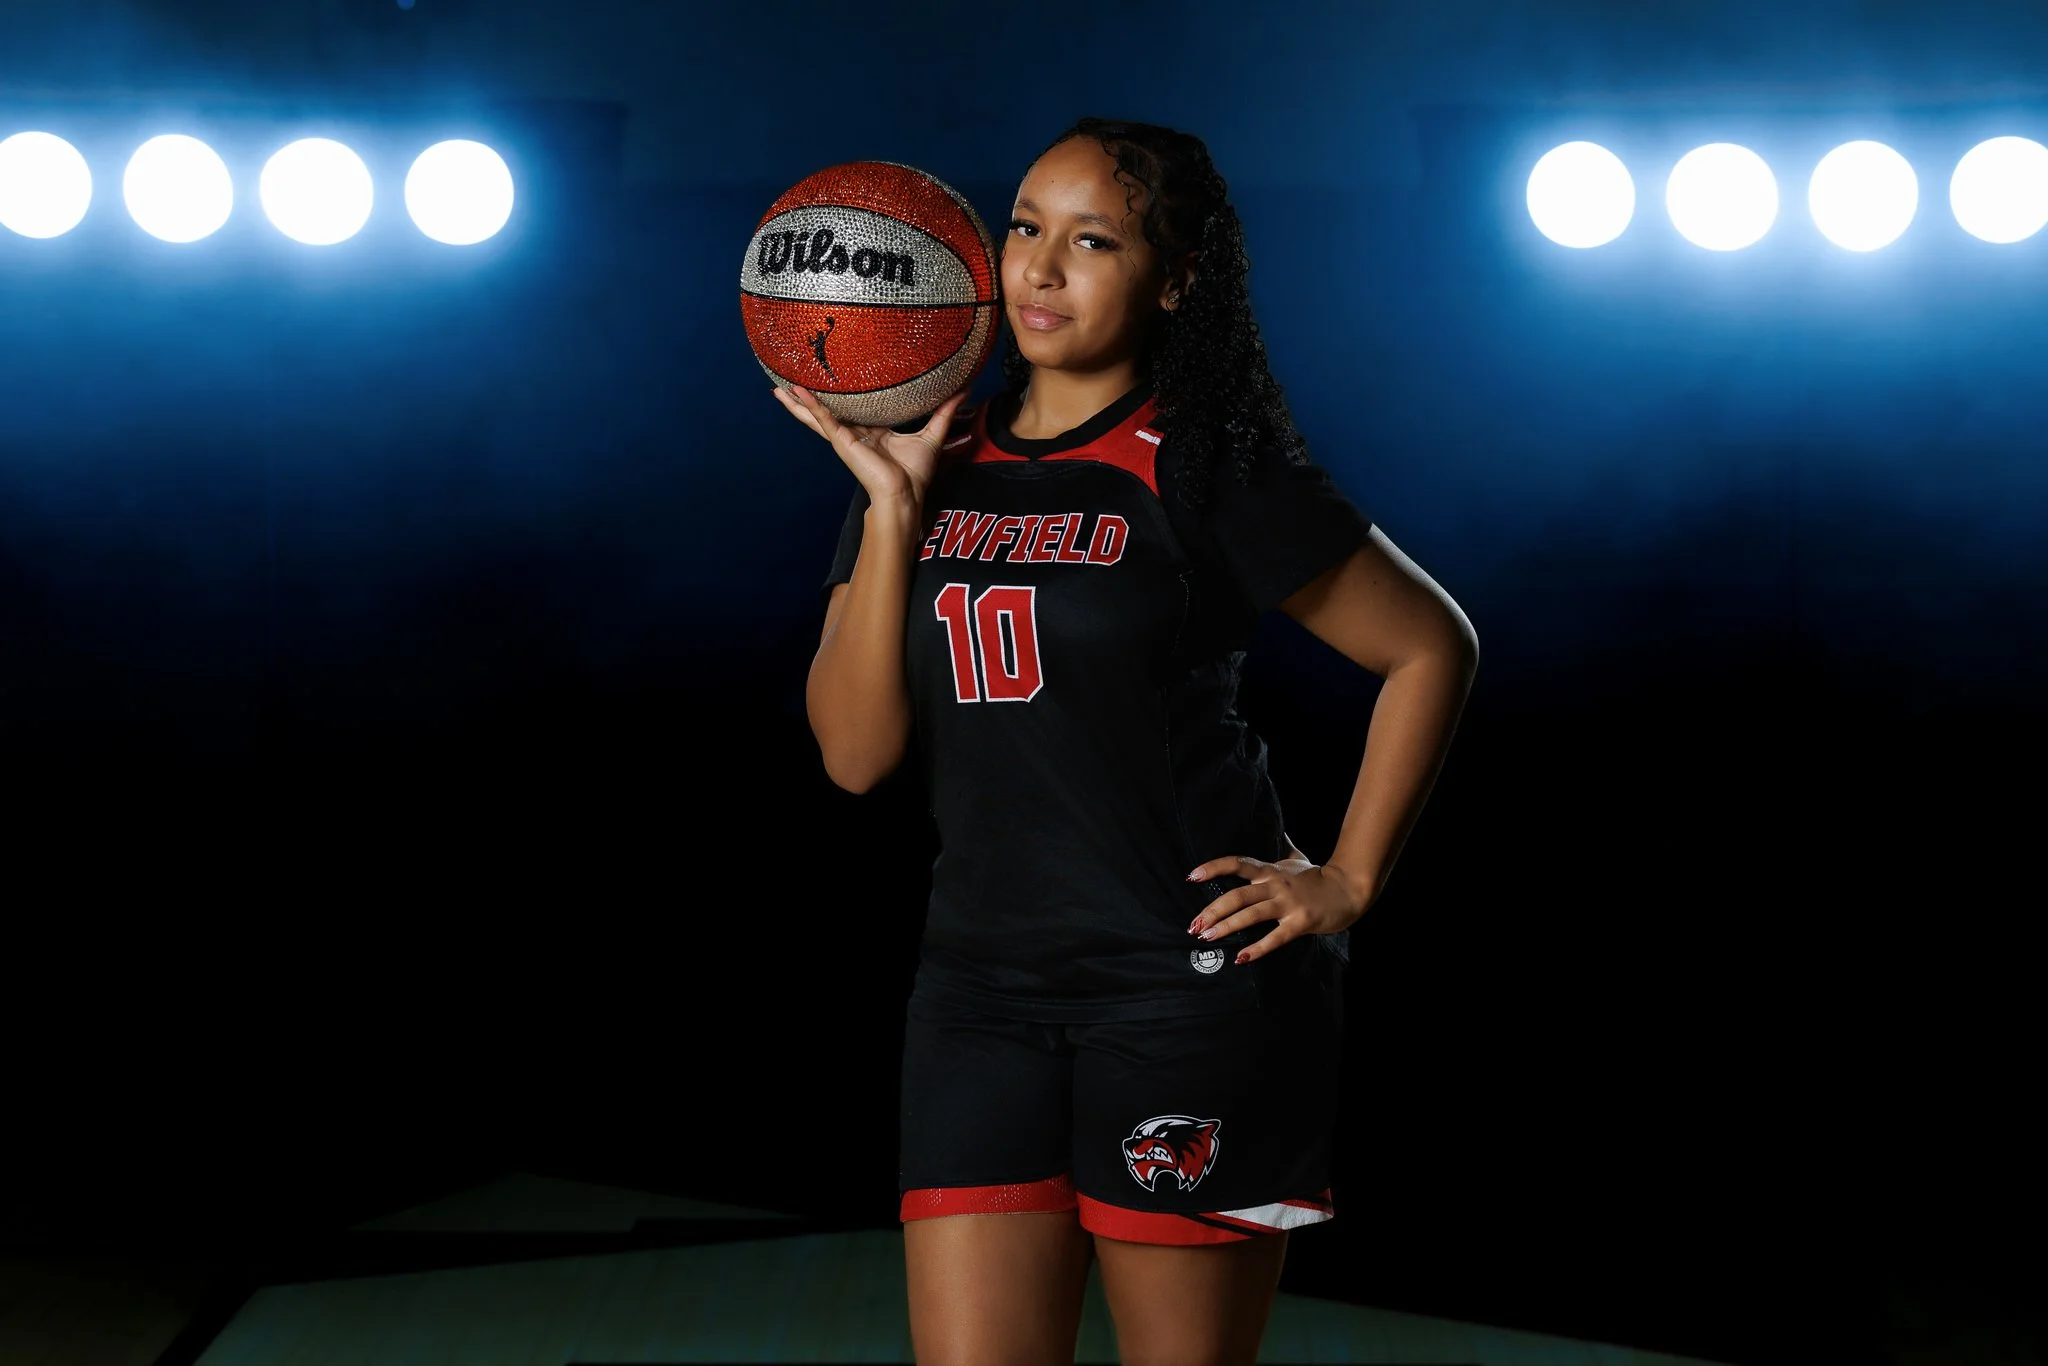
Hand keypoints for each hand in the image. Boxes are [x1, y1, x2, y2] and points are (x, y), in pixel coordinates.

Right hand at [772, 383, 966, 508]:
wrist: (905, 495)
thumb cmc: (916, 474)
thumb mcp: (932, 434)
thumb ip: (944, 412)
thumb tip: (964, 390)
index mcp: (870, 432)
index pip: (850, 411)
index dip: (838, 399)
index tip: (828, 383)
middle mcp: (854, 434)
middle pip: (826, 412)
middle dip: (808, 400)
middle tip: (789, 383)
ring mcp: (844, 438)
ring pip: (817, 416)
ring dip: (798, 402)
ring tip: (778, 388)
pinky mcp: (842, 441)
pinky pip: (823, 418)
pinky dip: (810, 405)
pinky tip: (795, 392)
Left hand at [1184, 854, 1376, 965]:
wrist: (1350, 888)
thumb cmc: (1320, 876)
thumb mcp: (1298, 859)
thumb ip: (1284, 847)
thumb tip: (1278, 829)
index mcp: (1270, 871)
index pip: (1237, 864)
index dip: (1213, 868)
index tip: (1192, 877)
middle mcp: (1275, 885)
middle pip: (1237, 895)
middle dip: (1211, 911)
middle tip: (1194, 925)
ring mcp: (1287, 904)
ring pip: (1250, 915)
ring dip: (1226, 927)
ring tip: (1206, 938)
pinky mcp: (1300, 922)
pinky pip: (1275, 937)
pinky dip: (1256, 949)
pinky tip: (1240, 958)